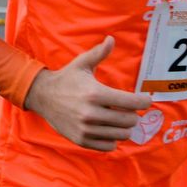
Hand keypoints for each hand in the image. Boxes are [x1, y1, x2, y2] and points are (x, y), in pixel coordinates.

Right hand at [23, 36, 151, 150]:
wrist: (42, 96)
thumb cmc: (66, 79)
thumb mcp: (81, 64)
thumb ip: (99, 53)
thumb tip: (111, 39)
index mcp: (95, 93)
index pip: (132, 103)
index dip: (144, 101)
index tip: (145, 99)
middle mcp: (91, 113)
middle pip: (130, 120)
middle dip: (133, 114)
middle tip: (127, 108)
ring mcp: (86, 129)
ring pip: (122, 135)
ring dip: (124, 127)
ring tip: (117, 119)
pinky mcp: (81, 140)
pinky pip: (109, 146)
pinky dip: (112, 139)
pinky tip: (107, 129)